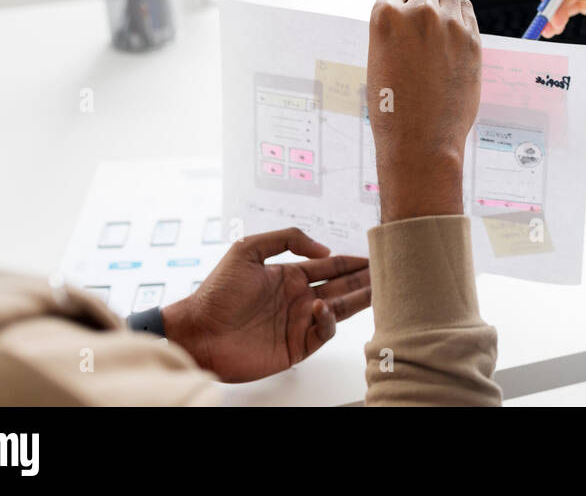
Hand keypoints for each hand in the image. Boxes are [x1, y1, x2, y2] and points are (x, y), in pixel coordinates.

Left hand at [162, 227, 369, 382]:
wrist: (198, 332)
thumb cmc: (216, 293)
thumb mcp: (247, 249)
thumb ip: (286, 239)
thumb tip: (322, 249)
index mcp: (289, 275)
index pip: (329, 265)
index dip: (351, 261)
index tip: (373, 255)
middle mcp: (298, 297)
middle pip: (341, 286)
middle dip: (364, 279)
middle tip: (387, 273)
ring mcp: (297, 322)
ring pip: (339, 308)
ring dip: (359, 299)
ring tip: (379, 289)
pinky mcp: (295, 346)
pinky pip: (323, 332)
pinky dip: (328, 320)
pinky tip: (323, 307)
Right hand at [367, 0, 481, 222]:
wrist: (421, 141)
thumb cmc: (392, 108)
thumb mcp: (378, 60)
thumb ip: (393, 30)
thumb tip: (406, 12)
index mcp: (385, 17)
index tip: (400, 8)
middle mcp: (418, 13)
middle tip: (421, 5)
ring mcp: (449, 24)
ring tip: (439, 16)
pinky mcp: (472, 39)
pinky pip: (467, 10)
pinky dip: (459, 15)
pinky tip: (452, 34)